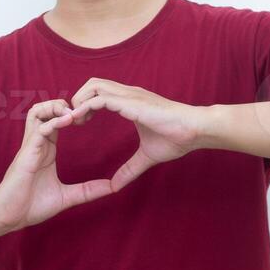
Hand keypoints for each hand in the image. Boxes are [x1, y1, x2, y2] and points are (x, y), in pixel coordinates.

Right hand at [0, 98, 117, 235]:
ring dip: (54, 107)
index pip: (56, 120)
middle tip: (81, 111)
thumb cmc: (31, 206)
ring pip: (37, 112)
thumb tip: (111, 188)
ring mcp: (30, 147)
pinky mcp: (26, 153)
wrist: (9, 218)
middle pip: (44, 109)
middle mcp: (38, 144)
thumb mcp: (66, 197)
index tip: (90, 117)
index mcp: (46, 150)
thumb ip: (87, 190)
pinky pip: (39, 129)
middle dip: (61, 103)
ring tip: (72, 112)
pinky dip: (53, 122)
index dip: (72, 114)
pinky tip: (68, 121)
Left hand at [67, 78, 208, 190]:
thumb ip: (129, 169)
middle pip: (92, 83)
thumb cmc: (176, 138)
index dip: (85, 104)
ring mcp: (129, 95)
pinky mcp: (131, 102)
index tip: (79, 123)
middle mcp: (127, 94)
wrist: (194, 131)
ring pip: (93, 85)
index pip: (100, 92)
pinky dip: (86, 107)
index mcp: (130, 101)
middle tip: (74, 121)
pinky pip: (100, 98)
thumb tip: (115, 187)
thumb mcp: (146, 157)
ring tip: (75, 121)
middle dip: (78, 98)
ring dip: (79, 101)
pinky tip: (81, 121)